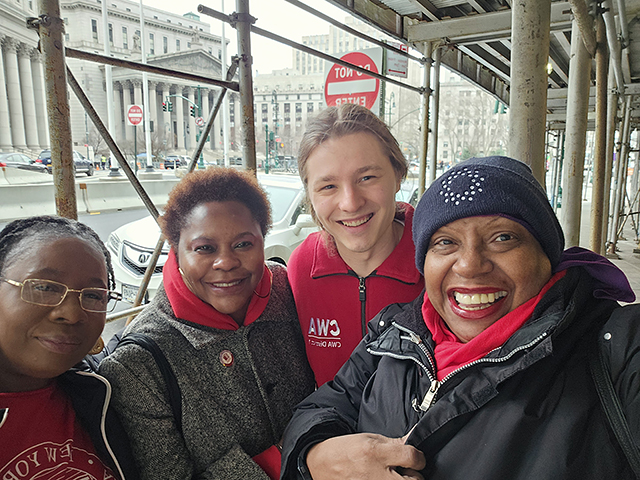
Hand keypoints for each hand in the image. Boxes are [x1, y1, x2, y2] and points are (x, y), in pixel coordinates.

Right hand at [306, 433, 425, 479]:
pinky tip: (383, 479)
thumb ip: (394, 442)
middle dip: (414, 474)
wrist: (322, 464)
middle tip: (405, 469)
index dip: (418, 456)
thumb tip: (414, 440)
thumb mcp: (369, 438)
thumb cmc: (345, 449)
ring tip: (393, 476)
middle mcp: (376, 474)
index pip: (413, 457)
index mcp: (376, 453)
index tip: (415, 456)